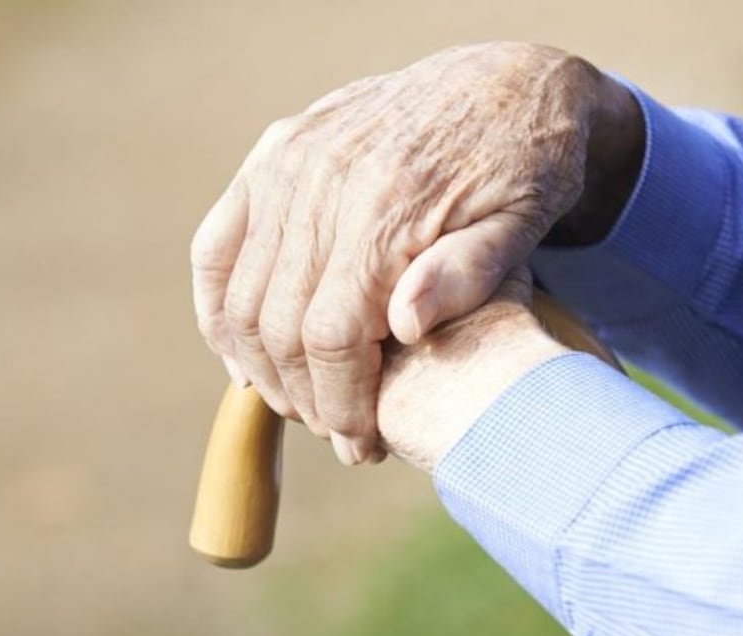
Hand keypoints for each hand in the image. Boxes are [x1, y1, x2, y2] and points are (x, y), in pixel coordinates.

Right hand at [191, 42, 640, 463]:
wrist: (505, 86)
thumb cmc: (525, 168)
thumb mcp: (524, 222)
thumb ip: (469, 274)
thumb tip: (404, 326)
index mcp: (386, 211)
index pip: (329, 337)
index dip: (340, 403)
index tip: (363, 443)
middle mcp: (322, 183)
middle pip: (278, 325)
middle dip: (304, 398)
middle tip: (338, 432)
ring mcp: (289, 164)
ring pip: (240, 295)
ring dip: (259, 365)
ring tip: (299, 403)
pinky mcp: (275, 154)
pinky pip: (217, 246)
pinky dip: (218, 308)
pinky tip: (240, 352)